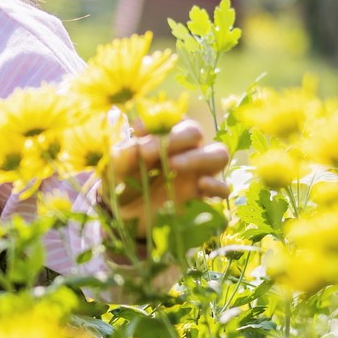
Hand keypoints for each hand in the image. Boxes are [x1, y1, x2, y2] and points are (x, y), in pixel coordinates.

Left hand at [106, 117, 231, 240]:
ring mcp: (197, 171)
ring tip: (173, 165)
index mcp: (164, 135)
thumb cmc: (122, 185)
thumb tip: (135, 146)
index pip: (170, 117)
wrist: (126, 219)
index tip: (137, 129)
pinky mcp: (202, 196)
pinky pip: (223, 188)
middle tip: (148, 152)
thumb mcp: (114, 173)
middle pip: (195, 131)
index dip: (157, 120)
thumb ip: (122, 159)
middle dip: (174, 138)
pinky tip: (200, 185)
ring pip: (218, 154)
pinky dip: (217, 185)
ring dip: (199, 156)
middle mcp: (185, 149)